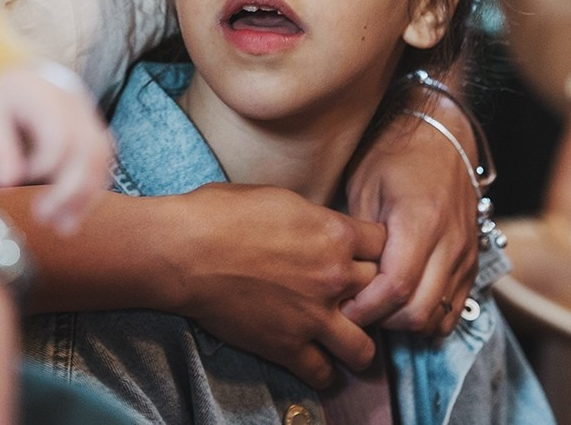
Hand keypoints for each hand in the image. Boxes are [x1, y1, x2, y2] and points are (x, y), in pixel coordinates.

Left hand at [0, 61, 111, 232]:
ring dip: (85, 196)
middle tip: (45, 218)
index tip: (21, 180)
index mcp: (46, 97)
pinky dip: (91, 189)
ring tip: (63, 226)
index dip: (46, 165)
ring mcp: (88, 116)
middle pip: (88, 150)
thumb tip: (6, 184)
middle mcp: (75, 104)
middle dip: (70, 190)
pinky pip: (102, 161)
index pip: (60, 135)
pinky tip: (74, 212)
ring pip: (101, 158)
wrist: (11, 77)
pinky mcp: (92, 130)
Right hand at [166, 183, 383, 388]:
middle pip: (383, 293)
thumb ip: (314, 217)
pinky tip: (315, 361)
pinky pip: (323, 373)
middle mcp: (333, 277)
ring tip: (344, 336)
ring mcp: (313, 317)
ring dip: (358, 342)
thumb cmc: (220, 213)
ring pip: (366, 348)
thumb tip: (322, 226)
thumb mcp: (279, 197)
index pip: (385, 245)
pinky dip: (322, 371)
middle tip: (355, 295)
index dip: (375, 250)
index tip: (363, 254)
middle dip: (372, 294)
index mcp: (334, 233)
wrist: (185, 250)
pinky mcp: (287, 347)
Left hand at [342, 103, 479, 336]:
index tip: (342, 308)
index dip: (367, 308)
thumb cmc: (394, 153)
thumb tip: (341, 278)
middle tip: (355, 312)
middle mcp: (450, 243)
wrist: (439, 133)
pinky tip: (403, 304)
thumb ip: (359, 236)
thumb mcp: (364, 185)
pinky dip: (430, 316)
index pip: (396, 288)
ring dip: (406, 322)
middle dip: (384, 321)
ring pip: (440, 316)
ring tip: (377, 307)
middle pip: (420, 311)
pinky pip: (456, 307)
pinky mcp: (473, 261)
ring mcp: (466, 254)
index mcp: (420, 222)